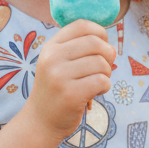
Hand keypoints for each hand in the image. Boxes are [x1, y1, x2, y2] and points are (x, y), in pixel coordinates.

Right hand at [27, 19, 115, 139]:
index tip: (102, 47)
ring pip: (101, 63)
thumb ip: (76, 48)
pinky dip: (105, 87)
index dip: (100, 32)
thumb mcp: (57, 63)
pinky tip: (95, 93)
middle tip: (104, 68)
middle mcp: (52, 58)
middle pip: (95, 43)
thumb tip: (108, 41)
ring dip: (106, 74)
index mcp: (51, 47)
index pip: (82, 25)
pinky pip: (102, 81)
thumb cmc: (56, 90)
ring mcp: (60, 76)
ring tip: (97, 83)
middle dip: (108, 55)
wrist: (40, 122)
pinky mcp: (70, 94)